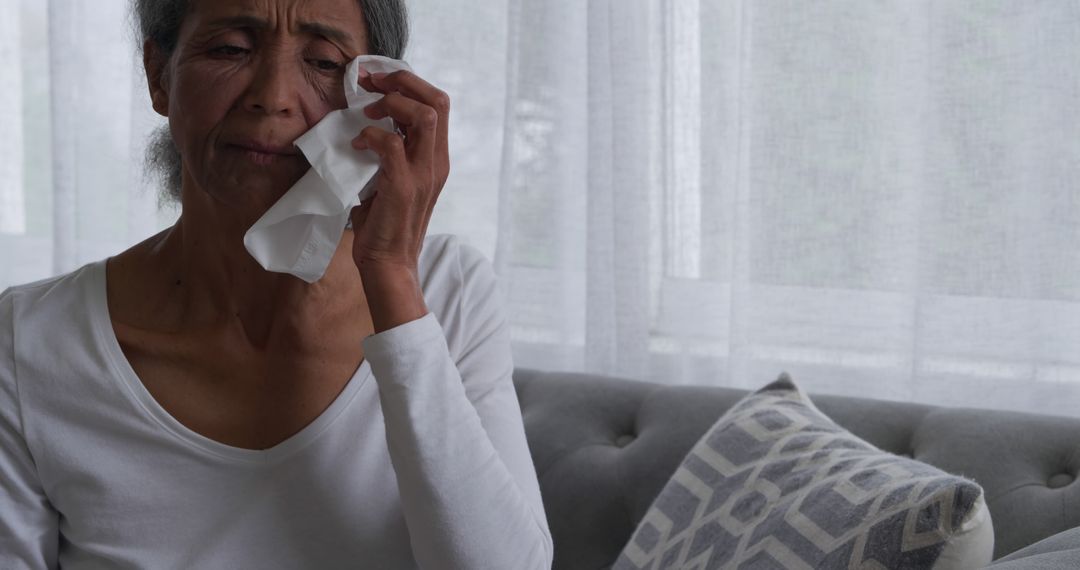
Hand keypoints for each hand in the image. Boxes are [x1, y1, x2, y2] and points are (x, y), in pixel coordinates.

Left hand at [348, 68, 450, 331]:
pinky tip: (357, 145)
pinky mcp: (402, 186)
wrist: (388, 264)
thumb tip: (372, 123)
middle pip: (437, 100)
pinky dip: (370, 136)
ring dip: (391, 106)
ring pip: (423, 116)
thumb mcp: (395, 179)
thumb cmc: (386, 223)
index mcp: (437, 159)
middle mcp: (436, 163)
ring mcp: (423, 174)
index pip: (438, 103)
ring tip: (366, 112)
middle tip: (371, 86)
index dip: (409, 84)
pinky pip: (390, 144)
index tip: (378, 83)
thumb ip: (394, 152)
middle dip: (402, 83)